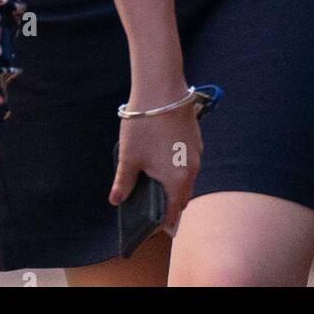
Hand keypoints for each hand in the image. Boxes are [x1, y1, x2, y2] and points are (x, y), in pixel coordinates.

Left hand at [109, 93, 202, 234]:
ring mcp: (197, 152)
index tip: (152, 225)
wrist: (161, 89)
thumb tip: (116, 200)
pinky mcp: (196, 138)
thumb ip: (123, 182)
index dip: (163, 222)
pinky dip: (179, 166)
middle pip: (183, 196)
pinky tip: (162, 156)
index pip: (174, 211)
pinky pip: (189, 161)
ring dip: (175, 183)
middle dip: (170, 203)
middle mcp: (193, 169)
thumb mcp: (129, 157)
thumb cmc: (144, 125)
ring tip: (154, 179)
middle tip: (151, 203)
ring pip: (188, 177)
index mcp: (177, 180)